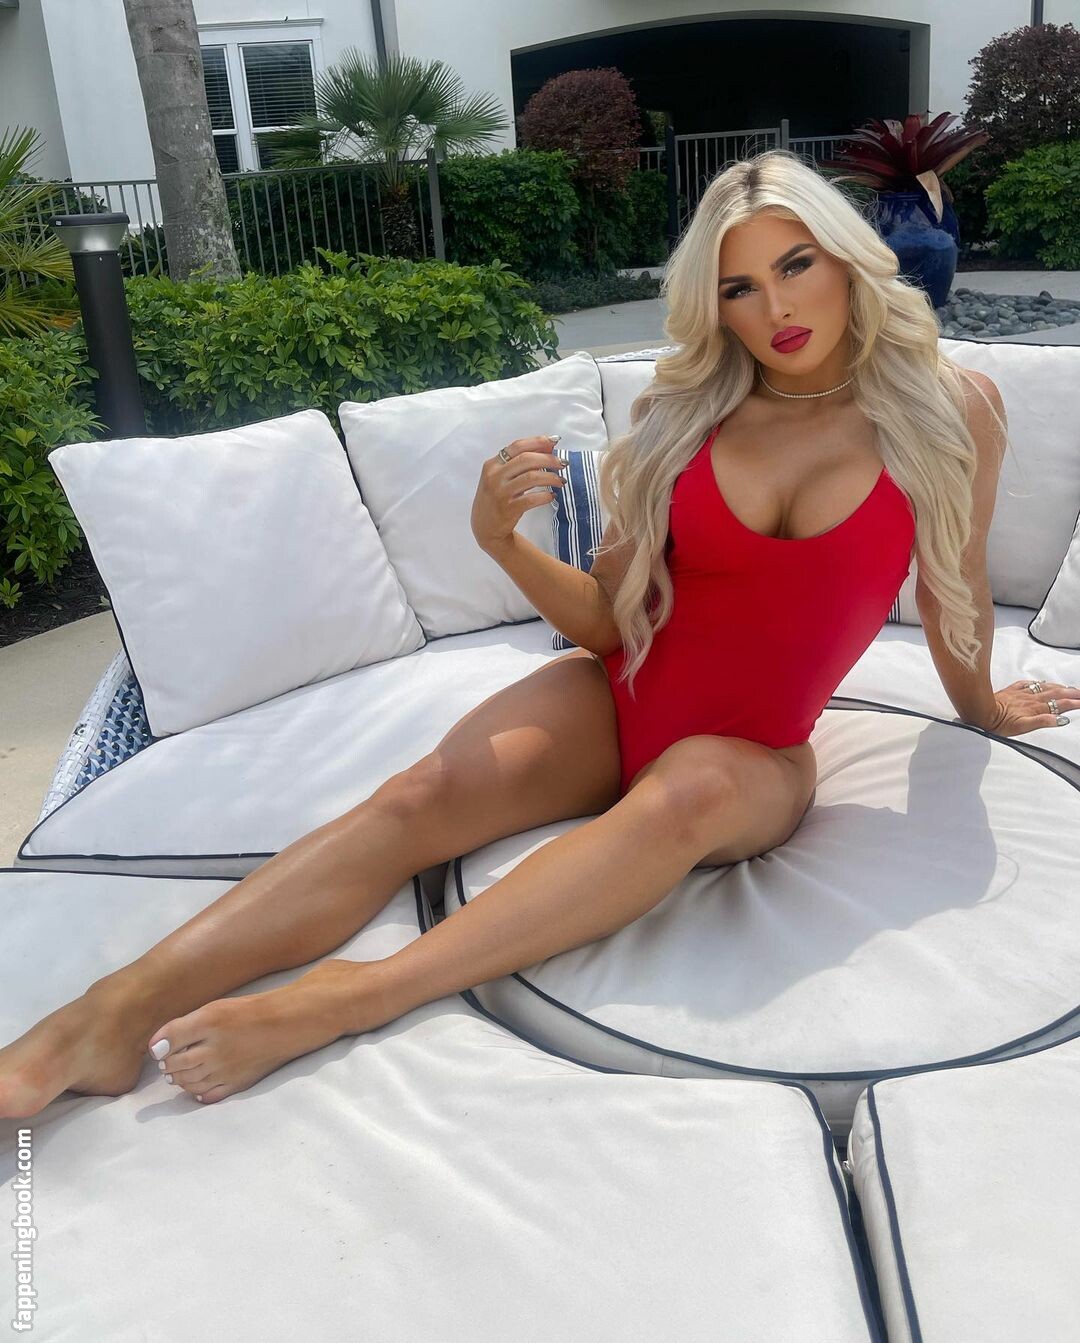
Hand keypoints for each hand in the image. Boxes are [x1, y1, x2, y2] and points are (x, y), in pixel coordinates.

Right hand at [471, 435, 565, 553]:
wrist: (484, 526)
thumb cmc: (496, 497)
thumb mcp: (502, 477)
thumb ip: (521, 462)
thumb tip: (548, 446)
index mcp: (492, 464)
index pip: (517, 446)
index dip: (537, 442)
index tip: (554, 441)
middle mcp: (494, 476)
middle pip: (526, 459)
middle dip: (548, 459)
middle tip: (562, 463)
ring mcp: (501, 493)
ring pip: (531, 477)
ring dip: (550, 477)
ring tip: (561, 481)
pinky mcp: (508, 509)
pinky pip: (532, 499)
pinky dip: (546, 496)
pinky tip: (552, 496)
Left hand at [983, 680, 1077, 736]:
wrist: (979, 712)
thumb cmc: (998, 723)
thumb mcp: (1022, 727)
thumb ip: (1042, 721)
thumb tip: (1060, 719)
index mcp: (1035, 708)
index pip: (1059, 704)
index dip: (1073, 703)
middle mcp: (1030, 699)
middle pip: (1055, 693)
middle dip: (1071, 692)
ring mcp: (1021, 694)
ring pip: (1044, 687)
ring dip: (1058, 687)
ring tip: (1068, 687)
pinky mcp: (1011, 691)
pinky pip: (1027, 684)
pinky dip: (1038, 683)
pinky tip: (1041, 682)